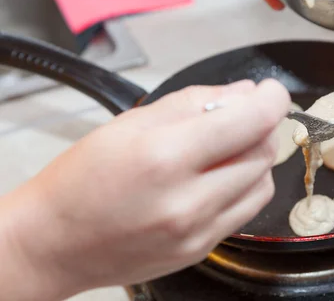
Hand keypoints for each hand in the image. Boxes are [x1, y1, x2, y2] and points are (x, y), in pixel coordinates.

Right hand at [0, 79, 289, 299]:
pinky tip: (220, 176)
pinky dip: (245, 185)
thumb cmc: (83, 179)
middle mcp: (187, 200)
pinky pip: (247, 210)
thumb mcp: (132, 122)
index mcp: (164, 157)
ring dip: (256, 157)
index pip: (250, 121)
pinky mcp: (202, 249)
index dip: (271, 99)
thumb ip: (196, 102)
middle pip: (263, 151)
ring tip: (226, 148)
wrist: (56, 242)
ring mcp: (197, 231)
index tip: (270, 91)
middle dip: (262, 125)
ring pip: (263, 182)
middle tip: (242, 116)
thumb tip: (243, 93)